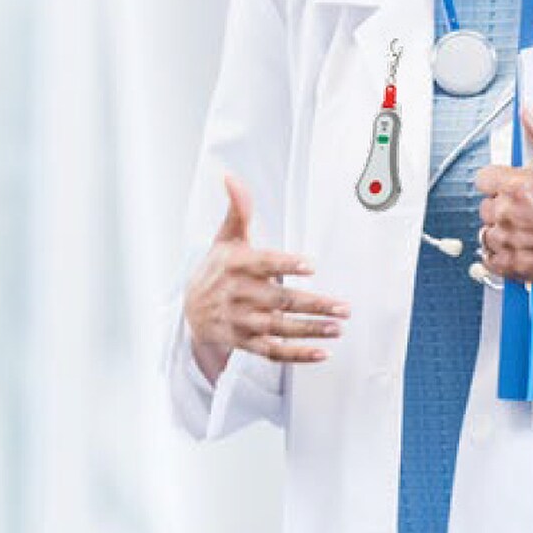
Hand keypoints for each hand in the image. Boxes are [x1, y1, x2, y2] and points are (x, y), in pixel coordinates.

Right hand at [182, 173, 349, 377]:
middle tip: (344, 307)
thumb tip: (231, 177)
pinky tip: (321, 353)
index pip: (263, 264)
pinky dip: (296, 356)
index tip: (310, 265)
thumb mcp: (226, 238)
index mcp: (236, 265)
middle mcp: (239, 295)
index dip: (285, 264)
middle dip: (313, 304)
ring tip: (338, 328)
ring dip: (310, 330)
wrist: (189, 310)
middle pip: (279, 301)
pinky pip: (272, 352)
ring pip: (279, 328)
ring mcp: (242, 321)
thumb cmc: (218, 268)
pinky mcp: (244, 342)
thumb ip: (238, 210)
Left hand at [473, 112, 532, 285]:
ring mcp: (510, 243)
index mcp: (520, 186)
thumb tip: (528, 113)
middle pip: (485, 205)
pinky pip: (488, 260)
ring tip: (530, 230)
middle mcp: (509, 214)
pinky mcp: (514, 267)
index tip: (514, 187)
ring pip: (486, 232)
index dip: (499, 181)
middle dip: (503, 205)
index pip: (483, 178)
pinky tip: (522, 247)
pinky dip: (501, 255)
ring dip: (501, 231)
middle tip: (531, 210)